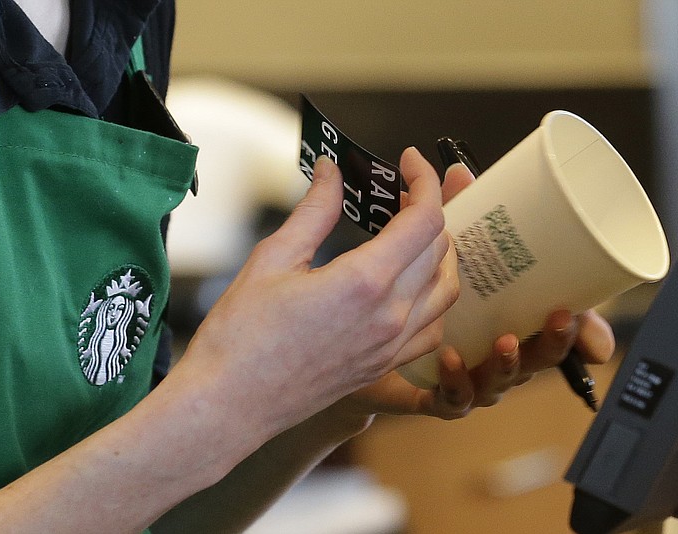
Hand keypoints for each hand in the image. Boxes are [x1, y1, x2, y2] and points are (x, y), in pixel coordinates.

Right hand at [175, 147, 459, 436]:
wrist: (230, 403)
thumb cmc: (241, 335)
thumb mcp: (273, 258)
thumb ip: (314, 211)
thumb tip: (331, 173)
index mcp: (364, 283)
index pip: (424, 220)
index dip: (425, 182)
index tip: (411, 161)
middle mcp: (390, 316)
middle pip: (439, 249)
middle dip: (430, 209)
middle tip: (401, 192)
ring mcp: (390, 346)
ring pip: (447, 290)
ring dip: (440, 253)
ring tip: (412, 232)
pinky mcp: (383, 366)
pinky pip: (433, 327)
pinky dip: (435, 297)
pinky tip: (410, 285)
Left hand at [331, 162, 615, 420]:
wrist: (345, 342)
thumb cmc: (397, 295)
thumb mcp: (429, 249)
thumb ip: (450, 212)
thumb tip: (458, 169)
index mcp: (496, 317)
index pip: (547, 321)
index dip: (579, 322)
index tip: (585, 305)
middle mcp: (484, 352)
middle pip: (534, 355)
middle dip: (555, 341)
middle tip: (563, 318)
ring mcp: (459, 377)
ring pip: (497, 380)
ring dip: (509, 363)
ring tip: (509, 341)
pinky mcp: (423, 394)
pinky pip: (448, 400)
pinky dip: (455, 384)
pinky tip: (449, 360)